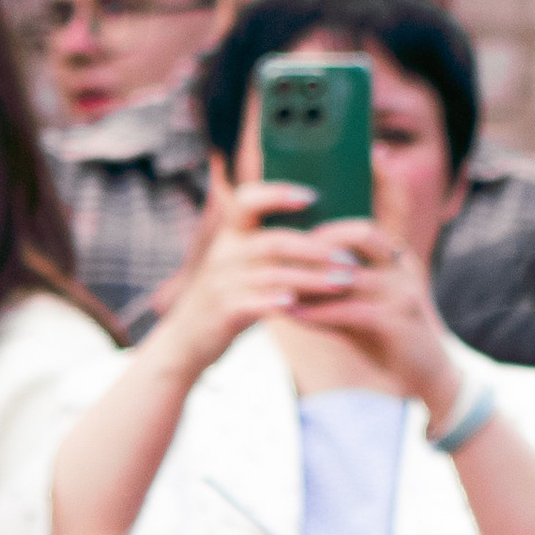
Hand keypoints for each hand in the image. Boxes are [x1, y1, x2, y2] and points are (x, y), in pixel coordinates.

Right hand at [151, 176, 349, 377]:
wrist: (185, 341)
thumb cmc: (226, 298)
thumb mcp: (237, 265)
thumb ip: (266, 246)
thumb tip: (320, 228)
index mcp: (229, 236)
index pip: (248, 200)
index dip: (277, 194)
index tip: (312, 194)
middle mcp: (224, 254)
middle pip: (274, 241)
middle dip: (316, 248)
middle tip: (349, 256)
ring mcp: (222, 282)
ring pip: (273, 274)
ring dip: (313, 278)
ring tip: (344, 282)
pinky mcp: (223, 311)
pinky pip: (256, 303)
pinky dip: (280, 302)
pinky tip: (303, 304)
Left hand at [285, 218, 462, 421]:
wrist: (427, 375)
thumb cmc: (390, 338)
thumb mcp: (366, 306)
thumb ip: (339, 289)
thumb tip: (293, 277)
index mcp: (400, 260)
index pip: (362, 229)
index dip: (327, 231)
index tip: (293, 239)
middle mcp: (405, 269)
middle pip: (361, 236)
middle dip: (320, 243)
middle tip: (284, 255)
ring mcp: (402, 293)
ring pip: (349, 274)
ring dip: (310, 279)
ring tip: (277, 285)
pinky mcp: (396, 322)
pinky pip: (349, 310)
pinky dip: (318, 311)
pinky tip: (293, 314)